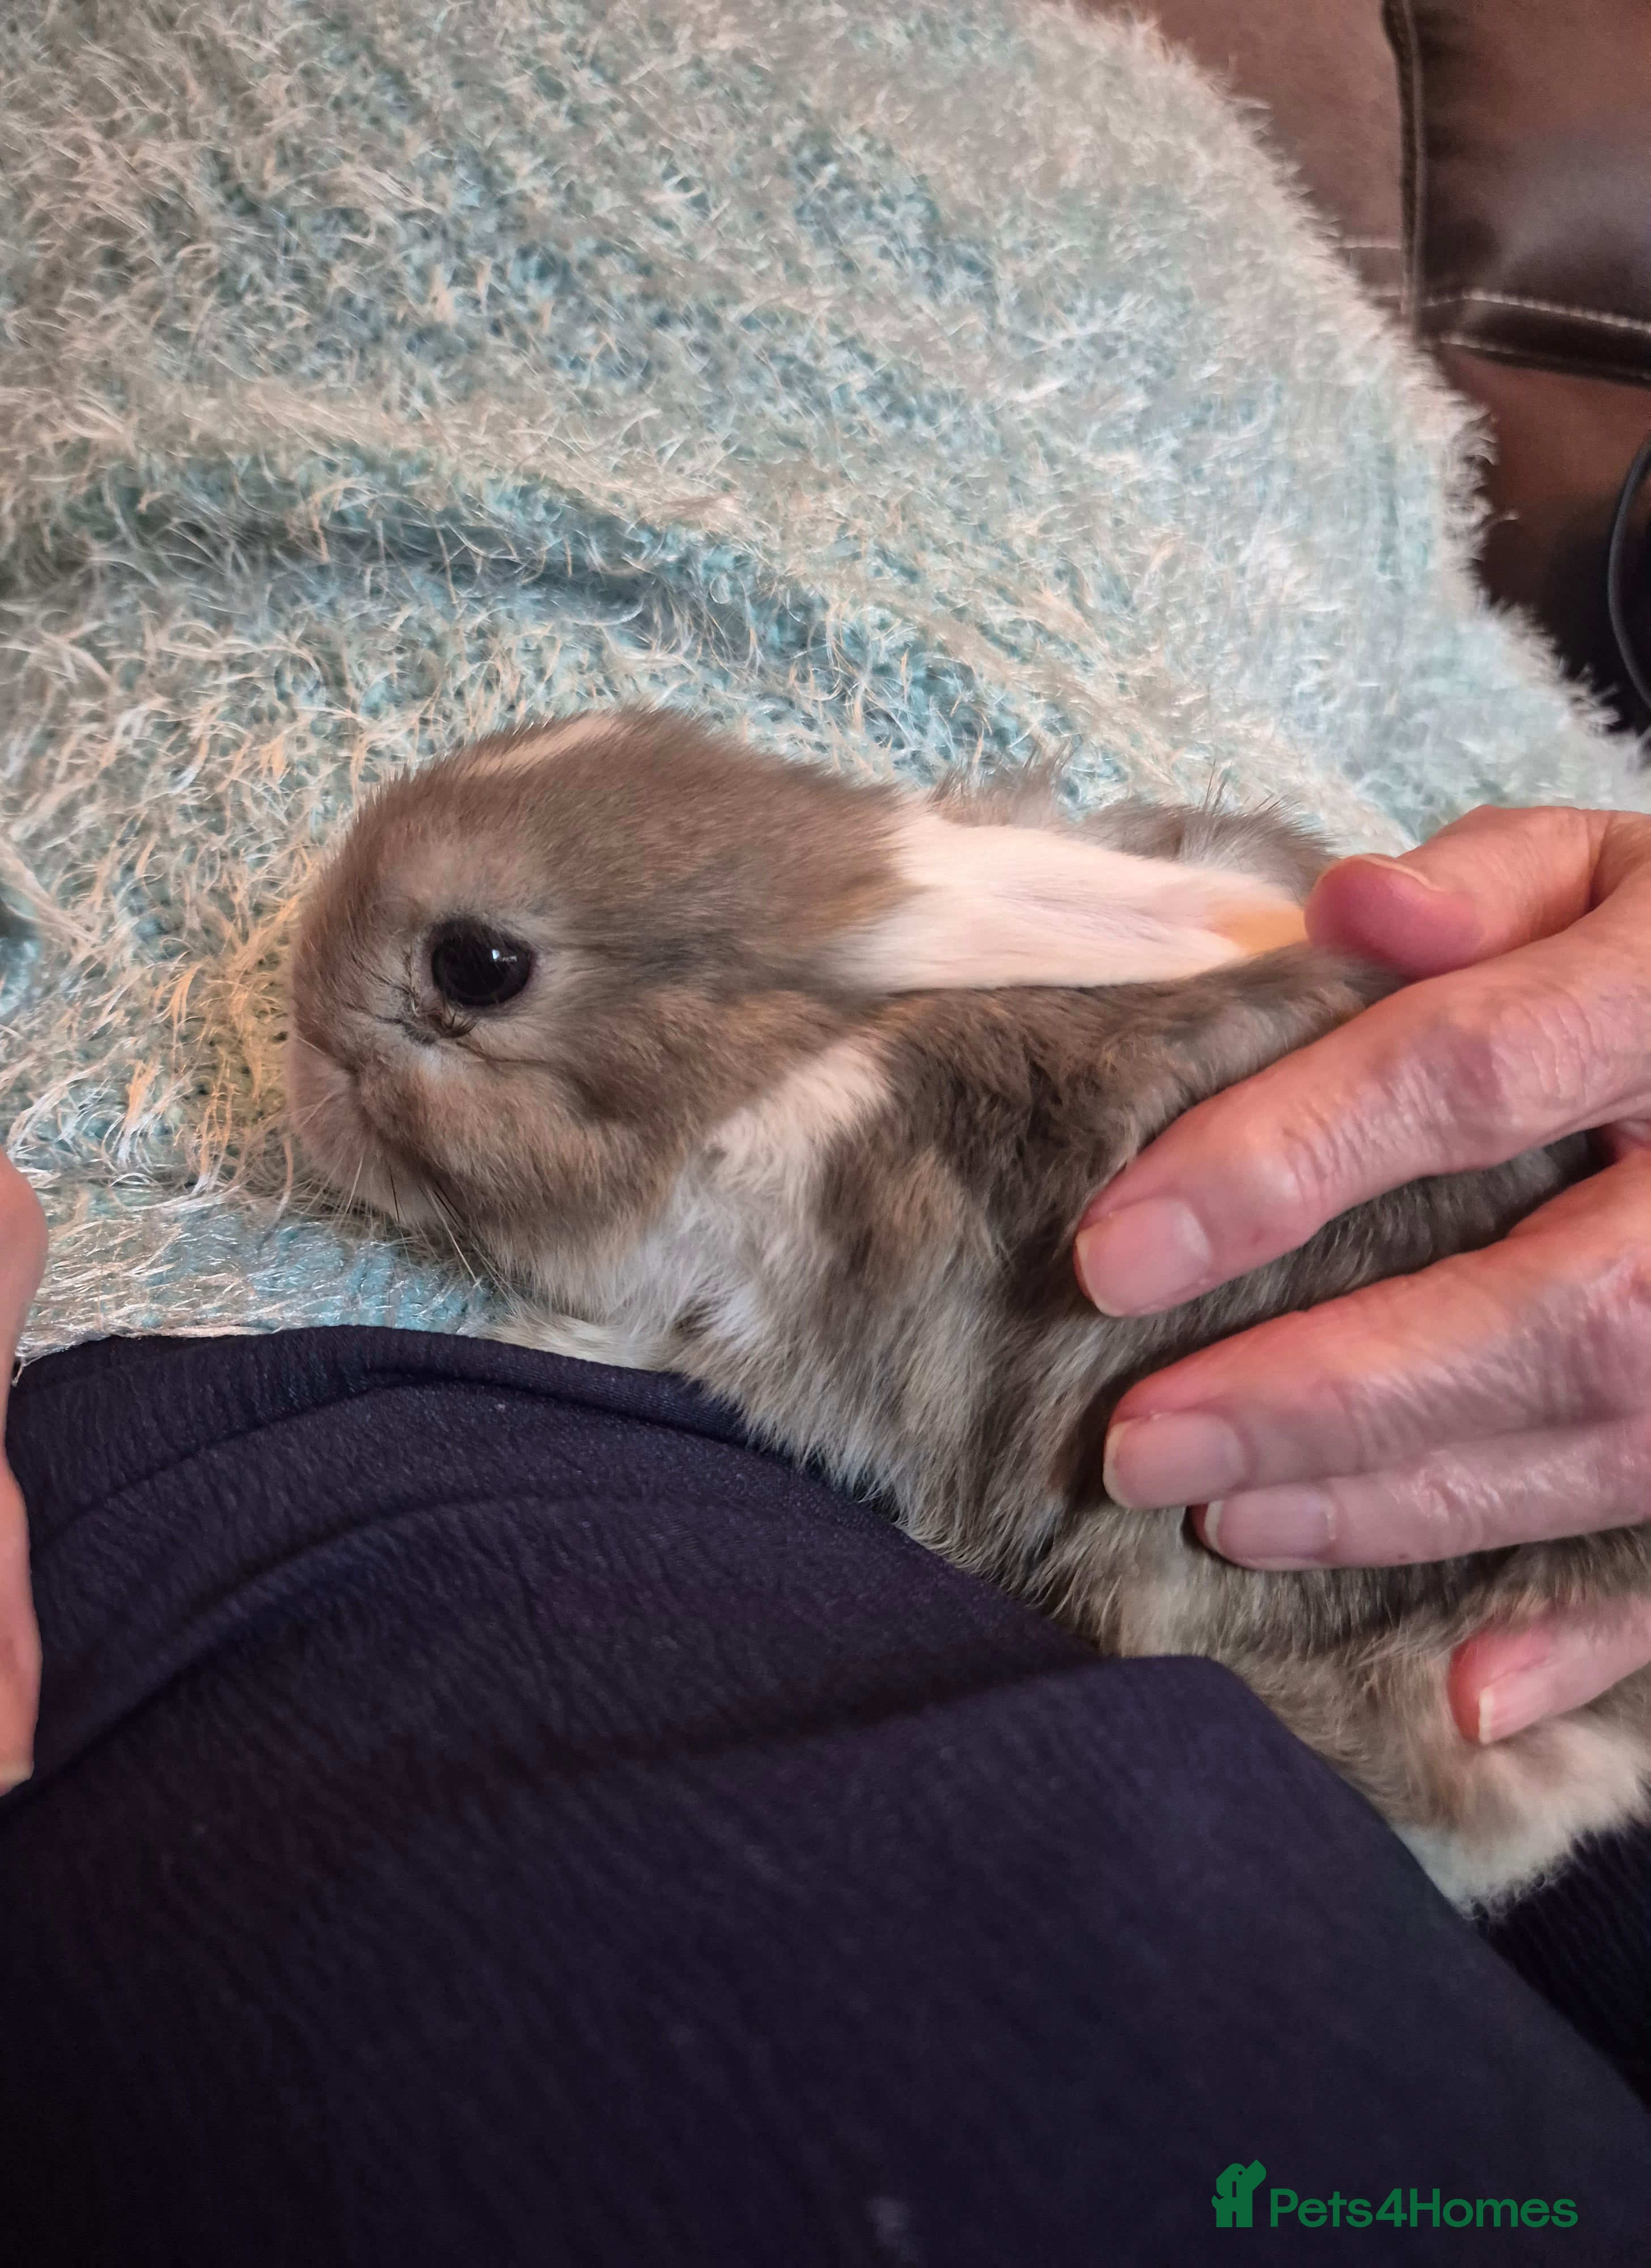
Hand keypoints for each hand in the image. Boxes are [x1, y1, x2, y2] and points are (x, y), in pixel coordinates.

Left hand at [1074, 805, 1650, 1747]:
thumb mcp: (1604, 866)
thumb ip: (1482, 888)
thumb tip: (1353, 908)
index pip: (1472, 1076)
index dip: (1284, 1163)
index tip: (1113, 1254)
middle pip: (1552, 1312)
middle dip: (1330, 1393)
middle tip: (1142, 1445)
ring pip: (1615, 1441)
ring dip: (1405, 1503)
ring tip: (1227, 1516)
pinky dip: (1592, 1637)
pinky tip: (1457, 1691)